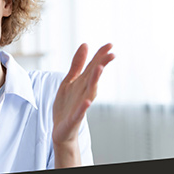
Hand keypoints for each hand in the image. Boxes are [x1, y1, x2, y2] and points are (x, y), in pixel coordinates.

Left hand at [52, 43, 114, 166]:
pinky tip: (87, 101)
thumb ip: (77, 64)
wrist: (61, 129)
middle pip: (94, 76)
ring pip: (90, 91)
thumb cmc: (66, 105)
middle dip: (102, 65)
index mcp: (82, 82)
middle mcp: (84, 92)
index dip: (100, 55)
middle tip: (112, 54)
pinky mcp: (74, 117)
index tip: (110, 44)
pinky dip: (84, 107)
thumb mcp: (69, 80)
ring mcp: (80, 104)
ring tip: (100, 68)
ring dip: (95, 80)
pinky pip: (80, 112)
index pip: (93, 66)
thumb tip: (85, 44)